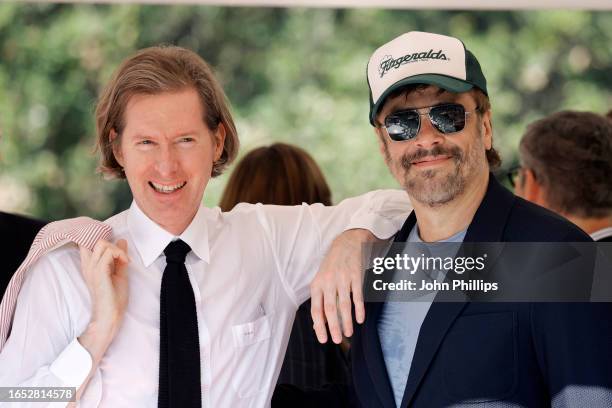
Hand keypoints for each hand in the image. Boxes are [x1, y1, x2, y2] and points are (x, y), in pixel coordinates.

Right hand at [78, 239, 129, 361]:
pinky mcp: (99, 273)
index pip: (87, 242)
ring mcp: (92, 269)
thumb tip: (122, 240)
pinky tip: (126, 263)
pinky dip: (120, 254)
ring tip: (125, 261)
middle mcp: (88, 265)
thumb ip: (120, 257)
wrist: (111, 315)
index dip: (101, 237)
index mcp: (90, 265)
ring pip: (102, 244)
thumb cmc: (114, 298)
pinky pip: (108, 253)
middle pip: (97, 240)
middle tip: (122, 256)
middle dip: (113, 243)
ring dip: (118, 249)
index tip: (117, 246)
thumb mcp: (120, 273)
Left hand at [310, 229, 380, 343]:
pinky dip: (359, 309)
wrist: (346, 243)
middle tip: (337, 340)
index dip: (319, 326)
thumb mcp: (321, 281)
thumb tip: (318, 325)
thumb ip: (320, 301)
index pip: (316, 309)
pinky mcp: (355, 276)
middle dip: (334, 327)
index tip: (323, 339)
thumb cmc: (331, 266)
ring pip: (344, 305)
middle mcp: (328, 282)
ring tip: (349, 333)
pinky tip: (360, 319)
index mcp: (317, 285)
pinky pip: (357, 296)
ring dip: (347, 321)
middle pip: (330, 309)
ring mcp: (342, 279)